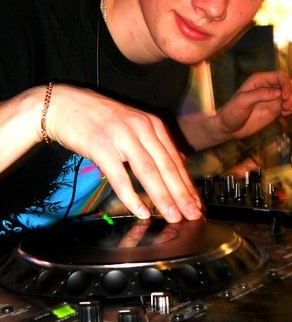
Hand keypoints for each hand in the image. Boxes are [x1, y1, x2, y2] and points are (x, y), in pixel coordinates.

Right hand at [46, 84, 202, 222]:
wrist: (64, 104)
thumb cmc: (100, 119)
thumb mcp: (134, 125)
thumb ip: (157, 144)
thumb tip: (181, 162)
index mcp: (152, 125)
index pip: (176, 160)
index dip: (188, 185)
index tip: (197, 205)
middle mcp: (141, 129)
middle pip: (167, 167)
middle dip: (182, 194)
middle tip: (193, 215)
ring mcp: (122, 137)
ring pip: (148, 172)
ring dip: (163, 197)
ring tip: (173, 216)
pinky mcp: (101, 147)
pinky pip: (119, 176)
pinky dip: (131, 196)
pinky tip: (141, 211)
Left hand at [215, 71, 291, 139]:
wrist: (228, 127)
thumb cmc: (231, 113)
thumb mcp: (242, 102)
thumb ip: (259, 95)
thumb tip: (278, 93)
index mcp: (259, 80)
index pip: (280, 76)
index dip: (287, 86)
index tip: (285, 99)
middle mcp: (268, 86)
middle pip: (290, 84)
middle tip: (286, 108)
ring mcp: (273, 97)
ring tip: (286, 112)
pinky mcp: (276, 108)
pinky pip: (291, 104)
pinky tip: (287, 115)